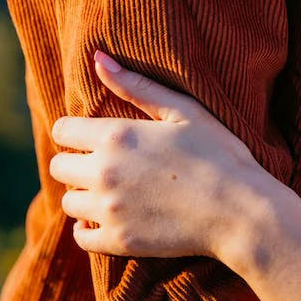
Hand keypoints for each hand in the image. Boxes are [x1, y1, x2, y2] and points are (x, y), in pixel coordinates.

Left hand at [49, 50, 276, 271]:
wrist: (242, 213)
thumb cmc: (219, 155)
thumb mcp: (183, 110)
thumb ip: (136, 86)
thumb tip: (97, 58)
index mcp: (116, 136)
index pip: (62, 130)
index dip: (74, 132)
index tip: (91, 138)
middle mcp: (104, 172)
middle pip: (58, 167)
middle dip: (74, 163)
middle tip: (101, 165)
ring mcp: (110, 210)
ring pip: (68, 202)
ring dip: (83, 196)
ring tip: (110, 193)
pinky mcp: (119, 241)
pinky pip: (81, 238)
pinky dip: (88, 230)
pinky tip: (107, 220)